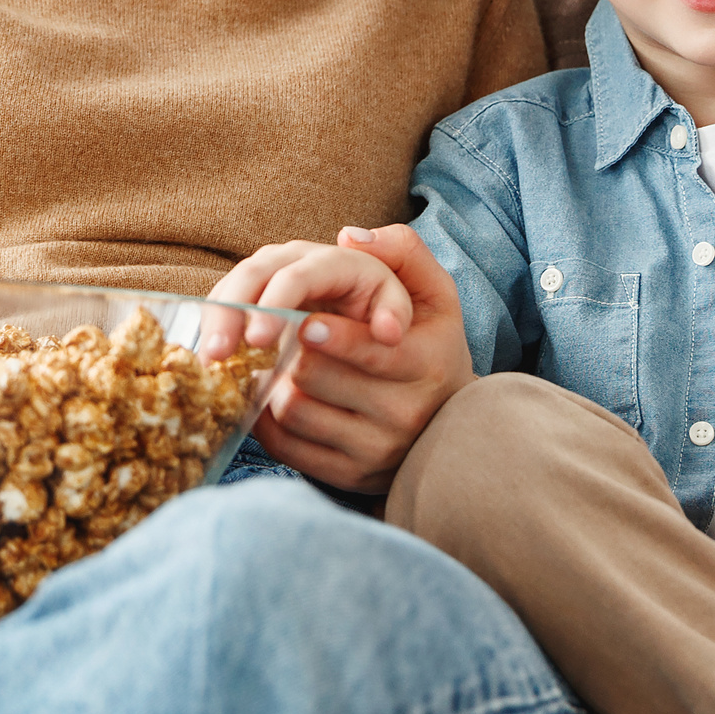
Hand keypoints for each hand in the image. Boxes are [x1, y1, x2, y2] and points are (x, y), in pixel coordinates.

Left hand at [209, 225, 473, 493]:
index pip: (373, 353)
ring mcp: (374, 452)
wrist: (449, 426)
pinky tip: (269, 392)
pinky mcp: (347, 476)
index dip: (333, 337)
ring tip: (270, 359)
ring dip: (270, 382)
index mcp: (426, 366)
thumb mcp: (436, 296)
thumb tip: (350, 237)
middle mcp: (404, 415)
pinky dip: (264, 418)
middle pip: (318, 379)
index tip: (303, 322)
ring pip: (294, 411)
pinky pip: (286, 447)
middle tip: (269, 332)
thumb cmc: (432, 346)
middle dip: (286, 351)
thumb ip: (404, 253)